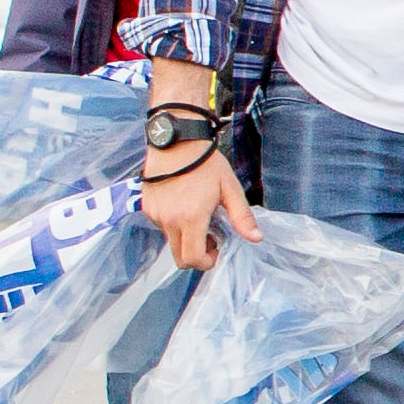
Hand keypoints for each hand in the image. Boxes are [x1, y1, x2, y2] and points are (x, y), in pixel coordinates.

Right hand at [137, 143, 250, 271]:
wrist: (176, 141)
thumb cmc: (205, 163)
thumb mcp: (229, 188)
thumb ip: (242, 216)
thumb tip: (256, 238)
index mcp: (191, 218)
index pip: (192, 258)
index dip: (205, 262)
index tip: (215, 250)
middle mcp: (169, 220)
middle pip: (179, 257)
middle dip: (196, 255)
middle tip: (209, 237)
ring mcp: (155, 214)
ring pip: (170, 241)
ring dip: (185, 238)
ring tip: (197, 215)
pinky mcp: (146, 207)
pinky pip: (161, 226)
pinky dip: (173, 224)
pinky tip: (183, 205)